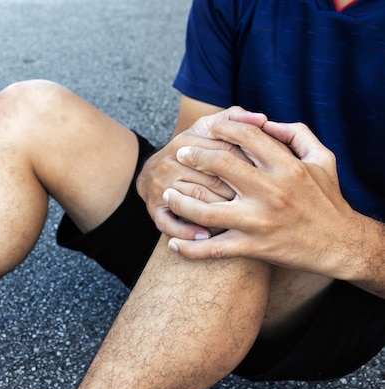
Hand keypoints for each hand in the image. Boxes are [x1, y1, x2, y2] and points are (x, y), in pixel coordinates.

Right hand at [136, 107, 266, 238]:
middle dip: (240, 192)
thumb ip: (233, 119)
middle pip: (214, 178)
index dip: (251, 163)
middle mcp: (171, 161)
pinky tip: (207, 236)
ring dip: (220, 215)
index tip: (271, 175)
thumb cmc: (191, 151)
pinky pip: (172, 224)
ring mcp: (161, 187)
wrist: (151, 175)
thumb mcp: (206, 129)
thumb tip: (262, 119)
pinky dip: (189, 232)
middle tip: (262, 204)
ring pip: (197, 202)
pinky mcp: (155, 210)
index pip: (226, 149)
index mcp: (187, 138)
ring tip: (243, 223)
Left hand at [163, 119, 362, 277]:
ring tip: (168, 194)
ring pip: (206, 210)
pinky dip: (189, 248)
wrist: (340, 244)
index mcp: (286, 167)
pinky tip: (174, 243)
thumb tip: (266, 122)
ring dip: (180, 201)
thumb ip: (296, 134)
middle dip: (194, 156)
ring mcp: (259, 221)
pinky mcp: (253, 247)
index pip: (245, 136)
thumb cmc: (328, 199)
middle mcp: (271, 192)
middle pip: (220, 166)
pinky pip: (213, 249)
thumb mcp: (322, 159)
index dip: (221, 128)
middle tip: (179, 154)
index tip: (207, 130)